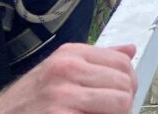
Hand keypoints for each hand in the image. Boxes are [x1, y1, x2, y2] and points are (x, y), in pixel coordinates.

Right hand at [0, 43, 136, 113]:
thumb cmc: (28, 101)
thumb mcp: (60, 70)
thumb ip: (97, 60)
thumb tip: (129, 50)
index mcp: (71, 54)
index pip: (122, 63)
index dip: (129, 83)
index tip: (123, 96)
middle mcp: (67, 69)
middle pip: (124, 84)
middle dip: (125, 102)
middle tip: (112, 112)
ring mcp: (62, 95)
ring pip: (120, 103)